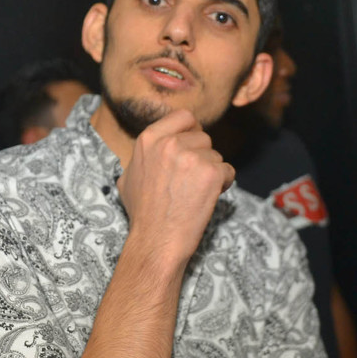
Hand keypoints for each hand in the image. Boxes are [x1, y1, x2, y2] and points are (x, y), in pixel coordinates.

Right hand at [117, 109, 234, 264]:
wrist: (156, 240)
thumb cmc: (143, 213)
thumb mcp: (129, 177)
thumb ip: (143, 156)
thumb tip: (152, 150)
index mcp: (149, 138)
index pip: (184, 117)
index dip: (191, 132)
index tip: (189, 149)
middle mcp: (170, 142)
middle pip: (203, 138)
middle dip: (201, 157)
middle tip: (188, 181)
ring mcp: (192, 157)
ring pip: (216, 155)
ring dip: (211, 172)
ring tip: (194, 193)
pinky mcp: (211, 173)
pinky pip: (228, 171)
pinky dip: (222, 185)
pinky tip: (205, 199)